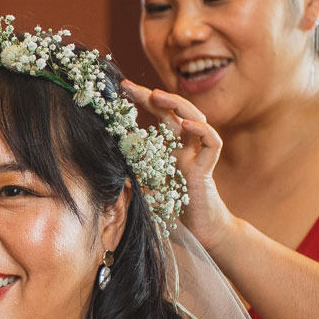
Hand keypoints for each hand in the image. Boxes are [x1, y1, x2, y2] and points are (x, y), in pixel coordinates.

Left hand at [122, 80, 235, 248]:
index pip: (159, 115)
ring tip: (157, 96)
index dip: (143, 100)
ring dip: (177, 105)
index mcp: (170, 147)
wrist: (200, 231)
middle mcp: (185, 146)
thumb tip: (106, 160)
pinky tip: (187, 124)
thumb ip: (132, 172)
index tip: (122, 88)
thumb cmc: (174, 211)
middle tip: (129, 87)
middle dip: (154, 96)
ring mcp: (198, 155)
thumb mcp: (145, 186)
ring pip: (197, 118)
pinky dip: (202, 130)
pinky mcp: (208, 169)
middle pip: (175, 111)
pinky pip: (212, 143)